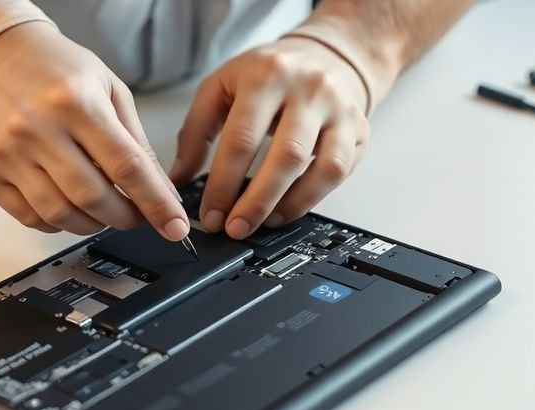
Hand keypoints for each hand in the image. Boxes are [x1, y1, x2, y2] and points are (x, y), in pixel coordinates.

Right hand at [0, 22, 188, 239]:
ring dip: (91, 223)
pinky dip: (57, 222)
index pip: (126, 166)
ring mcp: (5, 153)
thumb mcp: (108, 87)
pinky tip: (67, 205)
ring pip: (60, 215)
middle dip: (124, 217)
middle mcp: (36, 127)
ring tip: (102, 211)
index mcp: (74, 100)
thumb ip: (135, 140)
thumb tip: (160, 191)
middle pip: (93, 197)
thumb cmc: (54, 68)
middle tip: (135, 216)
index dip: (155, 202)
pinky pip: (29, 217)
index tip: (173, 225)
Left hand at [170, 37, 369, 238]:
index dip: (223, 184)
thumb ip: (195, 132)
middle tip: (235, 228)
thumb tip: (177, 179)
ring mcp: (339, 111)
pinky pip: (339, 173)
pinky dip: (312, 199)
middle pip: (285, 157)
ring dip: (288, 204)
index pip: (241, 139)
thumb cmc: (268, 74)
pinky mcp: (357, 131)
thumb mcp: (221, 87)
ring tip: (262, 222)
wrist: (327, 55)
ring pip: (321, 168)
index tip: (210, 215)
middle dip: (256, 201)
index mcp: (267, 76)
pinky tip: (287, 209)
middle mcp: (309, 90)